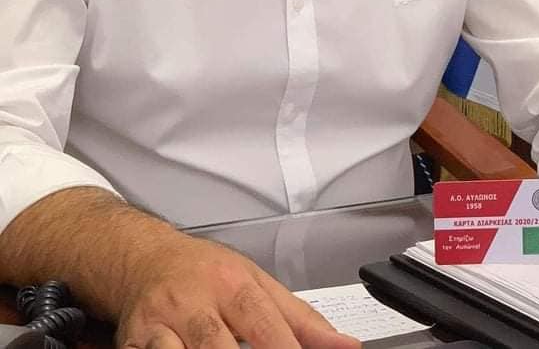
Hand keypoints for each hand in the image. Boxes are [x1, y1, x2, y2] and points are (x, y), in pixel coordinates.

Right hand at [117, 232, 359, 348]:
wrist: (146, 258)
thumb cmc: (208, 274)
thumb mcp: (259, 284)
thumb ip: (302, 319)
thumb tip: (347, 347)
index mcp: (232, 284)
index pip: (263, 322)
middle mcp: (194, 301)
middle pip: (215, 343)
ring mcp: (159, 322)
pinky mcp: (131, 340)